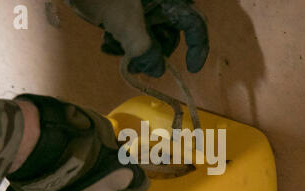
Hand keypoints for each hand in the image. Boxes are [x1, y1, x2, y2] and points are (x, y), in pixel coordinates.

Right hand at [7, 94, 148, 190]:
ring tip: (61, 174)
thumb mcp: (100, 126)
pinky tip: (48, 185)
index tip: (124, 174)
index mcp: (119, 176)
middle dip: (100, 182)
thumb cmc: (70, 128)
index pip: (137, 185)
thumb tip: (114, 146)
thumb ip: (110, 142)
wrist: (29, 140)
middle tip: (84, 166)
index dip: (131, 179)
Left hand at [66, 0, 208, 77]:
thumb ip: (144, 48)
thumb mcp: (125, 21)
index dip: (197, 47)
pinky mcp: (127, 14)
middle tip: (137, 64)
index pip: (193, 23)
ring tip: (116, 49)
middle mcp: (159, 4)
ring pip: (150, 39)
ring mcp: (143, 10)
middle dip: (154, 53)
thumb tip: (157, 70)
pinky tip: (107, 42)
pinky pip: (134, 35)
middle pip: (170, 36)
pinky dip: (123, 43)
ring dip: (135, 51)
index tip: (191, 69)